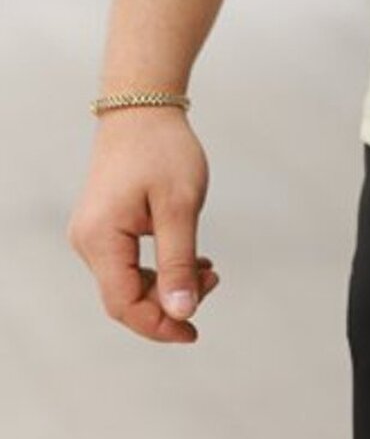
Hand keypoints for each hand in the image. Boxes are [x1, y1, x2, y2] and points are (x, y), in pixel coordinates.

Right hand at [67, 109, 220, 342]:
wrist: (142, 106)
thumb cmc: (163, 150)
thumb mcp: (181, 206)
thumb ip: (179, 263)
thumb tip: (181, 313)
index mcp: (100, 239)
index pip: (123, 304)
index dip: (158, 325)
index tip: (194, 332)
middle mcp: (87, 241)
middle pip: (124, 297)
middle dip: (168, 303)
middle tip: (214, 282)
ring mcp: (92, 234)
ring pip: (127, 282)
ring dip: (167, 285)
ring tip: (209, 271)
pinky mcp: (103, 226)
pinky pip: (127, 263)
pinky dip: (159, 268)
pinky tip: (193, 260)